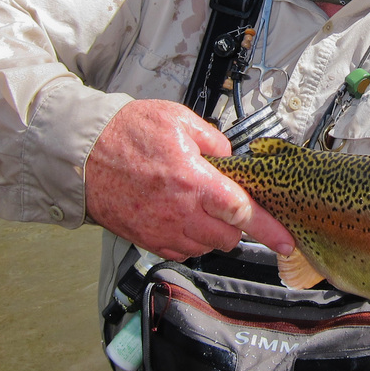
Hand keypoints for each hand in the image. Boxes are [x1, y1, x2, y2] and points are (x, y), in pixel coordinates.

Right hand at [84, 99, 293, 260]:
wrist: (82, 154)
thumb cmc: (127, 133)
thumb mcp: (178, 119)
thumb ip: (213, 140)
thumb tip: (230, 157)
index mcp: (194, 182)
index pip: (243, 213)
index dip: (270, 230)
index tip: (287, 241)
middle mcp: (180, 213)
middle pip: (229, 238)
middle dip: (236, 225)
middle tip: (228, 204)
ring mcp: (162, 230)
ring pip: (206, 247)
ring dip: (212, 233)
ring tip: (199, 206)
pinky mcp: (147, 240)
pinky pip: (181, 251)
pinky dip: (189, 240)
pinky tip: (181, 217)